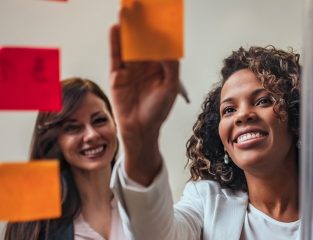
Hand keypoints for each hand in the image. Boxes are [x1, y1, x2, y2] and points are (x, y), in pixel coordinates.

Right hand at [109, 24, 179, 184]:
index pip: (159, 44)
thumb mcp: (169, 87)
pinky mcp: (117, 75)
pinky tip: (116, 28)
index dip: (159, 30)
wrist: (140, 129)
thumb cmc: (158, 111)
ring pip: (128, 45)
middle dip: (142, 24)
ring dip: (128, 29)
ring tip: (127, 10)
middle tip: (142, 6)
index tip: (161, 14)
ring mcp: (130, 70)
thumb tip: (167, 46)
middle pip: (142, 41)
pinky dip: (115, 42)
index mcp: (159, 67)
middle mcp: (144, 66)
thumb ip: (171, 66)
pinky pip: (116, 56)